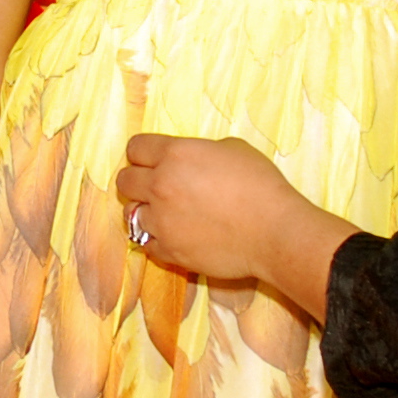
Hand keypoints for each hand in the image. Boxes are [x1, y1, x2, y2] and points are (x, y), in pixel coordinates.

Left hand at [116, 135, 324, 289]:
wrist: (273, 231)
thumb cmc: (261, 185)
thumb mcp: (233, 149)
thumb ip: (200, 151)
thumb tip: (191, 160)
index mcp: (175, 155)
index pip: (135, 148)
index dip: (143, 153)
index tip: (150, 160)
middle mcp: (160, 186)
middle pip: (124, 181)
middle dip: (137, 182)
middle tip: (155, 187)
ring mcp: (162, 221)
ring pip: (130, 215)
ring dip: (145, 212)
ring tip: (165, 215)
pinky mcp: (169, 250)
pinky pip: (147, 243)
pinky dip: (158, 239)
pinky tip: (176, 235)